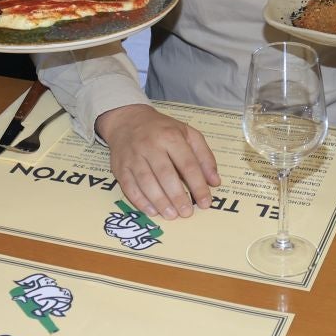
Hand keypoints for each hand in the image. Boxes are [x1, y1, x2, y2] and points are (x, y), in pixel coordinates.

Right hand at [98, 103, 220, 219]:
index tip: (205, 202)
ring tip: (172, 215)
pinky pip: (129, 186)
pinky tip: (152, 211)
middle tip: (187, 213)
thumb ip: (204, 156)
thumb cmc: (162, 130)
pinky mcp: (120, 166)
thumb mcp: (188, 133)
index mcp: (171, 136)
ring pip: (146, 182)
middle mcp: (151, 145)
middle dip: (177, 196)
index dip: (198, 185)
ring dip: (160, 201)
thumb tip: (214, 182)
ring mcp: (133, 156)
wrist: (128, 120)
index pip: (187, 164)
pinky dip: (140, 201)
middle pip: (165, 174)